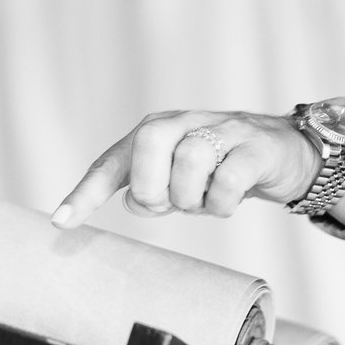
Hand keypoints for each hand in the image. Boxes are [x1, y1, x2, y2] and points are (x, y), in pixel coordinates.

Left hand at [51, 109, 319, 227]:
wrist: (282, 152)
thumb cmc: (219, 168)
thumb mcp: (178, 178)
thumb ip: (149, 188)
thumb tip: (130, 203)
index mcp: (156, 132)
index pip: (113, 161)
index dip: (86, 192)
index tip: (61, 222)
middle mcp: (185, 123)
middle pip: (150, 142)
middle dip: (153, 186)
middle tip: (169, 204)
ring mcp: (223, 130)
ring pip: (191, 158)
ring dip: (194, 197)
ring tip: (203, 201)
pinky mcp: (255, 147)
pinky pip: (229, 177)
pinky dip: (222, 202)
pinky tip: (227, 202)